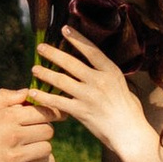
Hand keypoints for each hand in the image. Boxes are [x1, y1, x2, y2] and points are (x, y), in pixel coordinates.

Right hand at [0, 82, 54, 161]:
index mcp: (7, 117)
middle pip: (48, 131)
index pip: (43, 112)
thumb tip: (25, 92)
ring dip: (39, 151)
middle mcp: (13, 135)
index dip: (48, 115)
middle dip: (43, 133)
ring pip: (45, 150)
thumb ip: (4, 98)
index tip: (48, 119)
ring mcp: (14, 157)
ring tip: (28, 152)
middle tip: (33, 137)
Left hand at [31, 28, 158, 161]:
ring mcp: (89, 96)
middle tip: (40, 47)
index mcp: (111, 71)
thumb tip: (94, 63)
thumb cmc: (128, 110)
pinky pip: (57, 102)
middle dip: (53, 54)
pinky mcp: (81, 112)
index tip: (64, 29)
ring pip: (61, 80)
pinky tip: (33, 93)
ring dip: (45, 73)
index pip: (91, 50)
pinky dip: (43, 97)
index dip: (77, 39)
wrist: (129, 133)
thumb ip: (107, 74)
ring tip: (34, 69)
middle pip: (71, 63)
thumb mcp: (122, 84)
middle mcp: (99, 81)